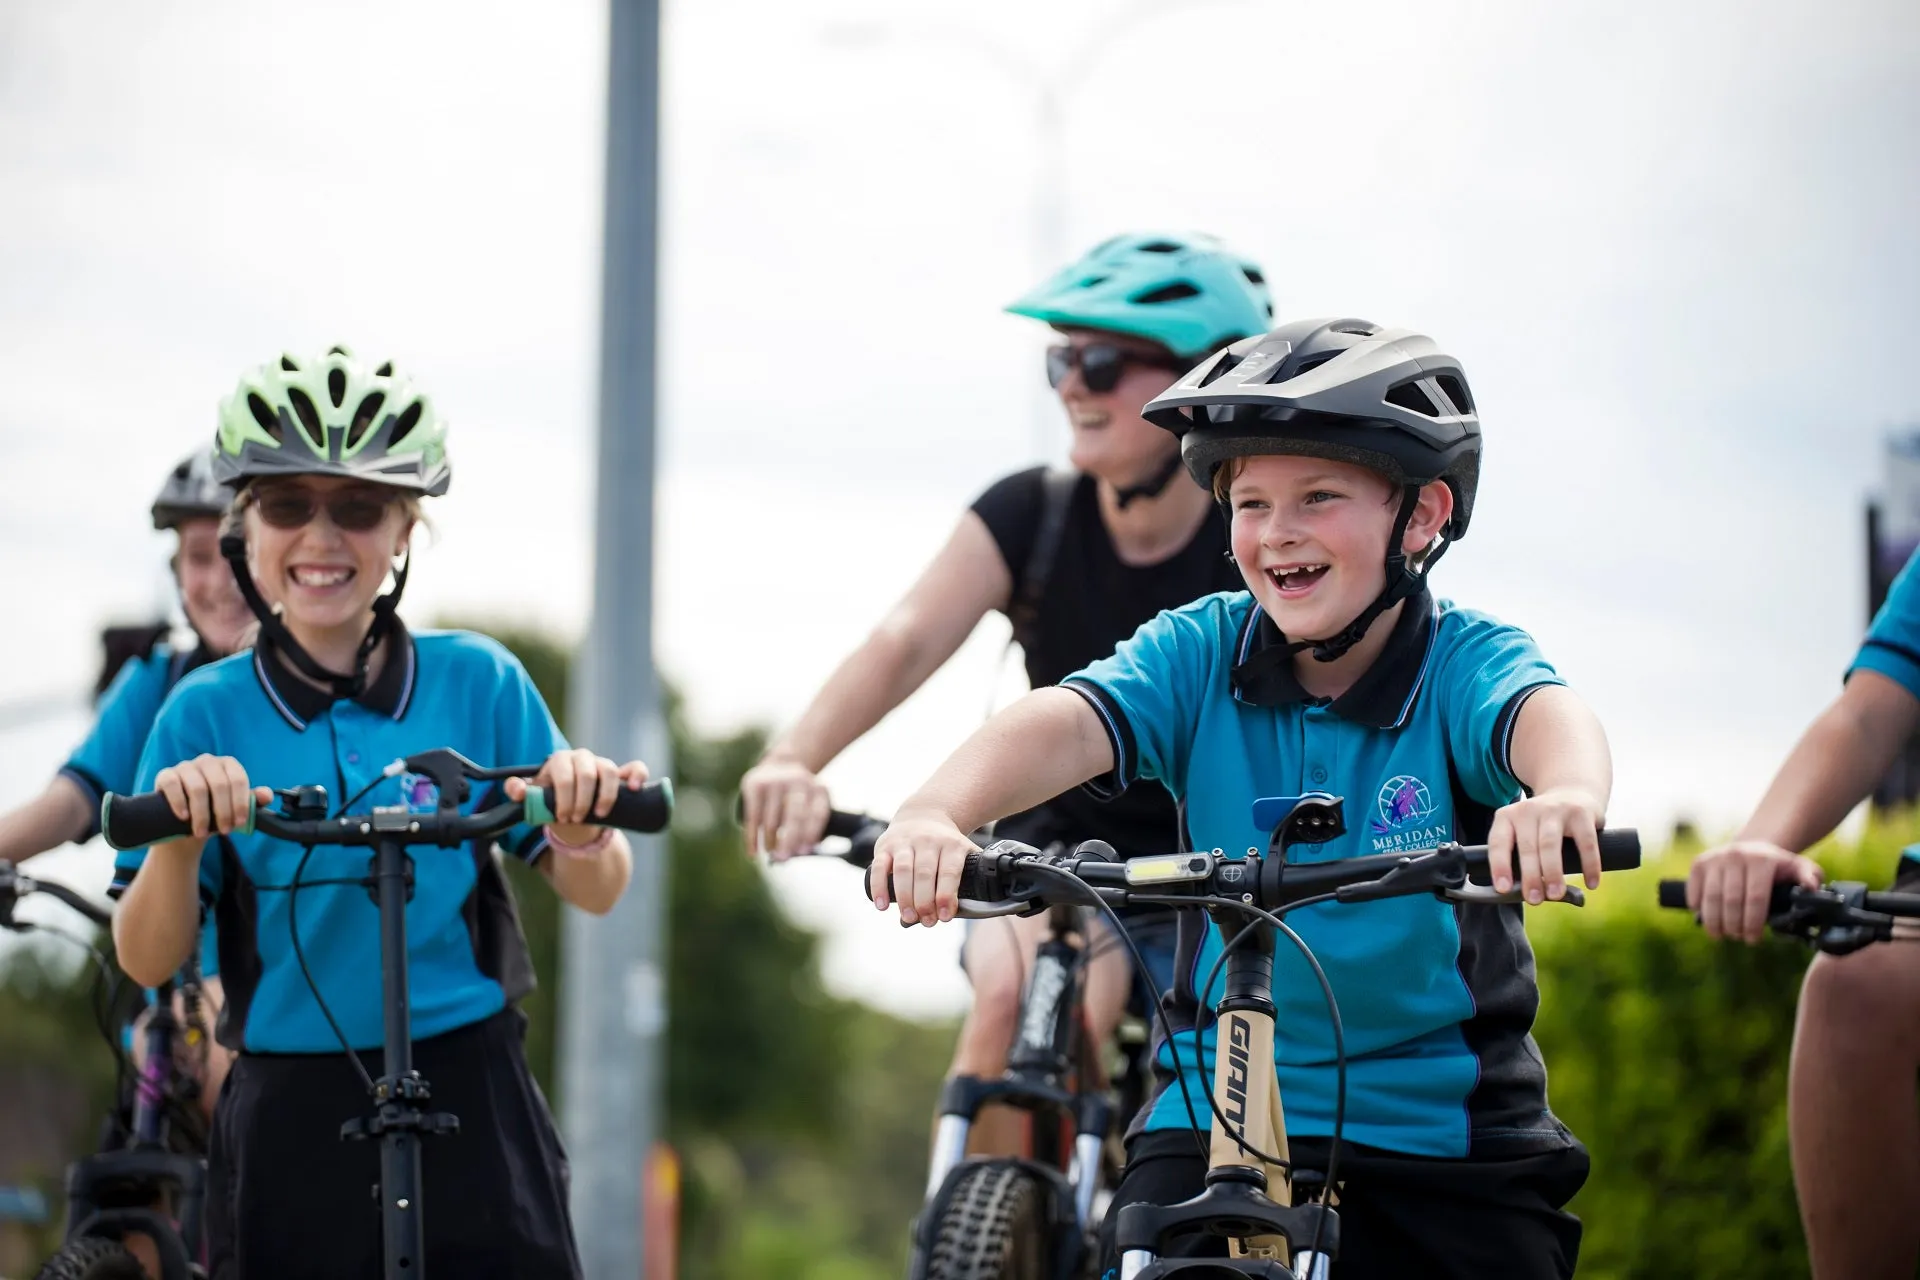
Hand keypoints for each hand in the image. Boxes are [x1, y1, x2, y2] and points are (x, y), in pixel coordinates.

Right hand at [155, 756, 271, 839]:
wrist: (184, 823)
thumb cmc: (214, 812)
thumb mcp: (235, 808)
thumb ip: (252, 801)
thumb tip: (266, 795)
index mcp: (228, 765)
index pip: (239, 780)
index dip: (241, 803)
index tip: (239, 823)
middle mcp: (207, 761)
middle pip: (220, 784)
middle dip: (223, 812)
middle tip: (224, 831)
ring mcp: (185, 766)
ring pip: (197, 788)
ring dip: (202, 814)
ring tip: (202, 832)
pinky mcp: (166, 775)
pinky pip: (173, 784)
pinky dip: (179, 802)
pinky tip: (184, 817)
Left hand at [505, 750, 647, 849]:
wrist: (573, 813)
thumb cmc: (552, 802)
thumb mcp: (534, 800)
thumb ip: (521, 794)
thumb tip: (516, 790)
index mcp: (560, 760)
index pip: (563, 775)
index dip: (563, 798)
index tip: (562, 817)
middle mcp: (582, 758)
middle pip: (586, 774)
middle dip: (581, 801)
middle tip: (576, 819)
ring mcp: (603, 764)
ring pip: (609, 771)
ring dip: (605, 796)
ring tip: (600, 815)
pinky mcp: (622, 773)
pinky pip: (635, 767)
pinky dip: (637, 775)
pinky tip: (634, 788)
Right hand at [739, 754, 829, 861]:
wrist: (780, 766)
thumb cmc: (798, 797)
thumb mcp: (811, 804)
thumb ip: (809, 827)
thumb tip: (802, 854)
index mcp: (818, 789)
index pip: (818, 813)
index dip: (812, 832)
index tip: (805, 852)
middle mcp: (799, 781)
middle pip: (795, 815)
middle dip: (789, 839)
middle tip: (783, 858)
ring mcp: (776, 780)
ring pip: (772, 819)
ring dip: (770, 841)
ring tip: (771, 854)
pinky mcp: (756, 784)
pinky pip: (753, 816)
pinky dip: (752, 837)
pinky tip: (752, 851)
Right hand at [870, 811, 977, 925]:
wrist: (924, 814)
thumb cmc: (946, 845)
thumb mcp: (964, 851)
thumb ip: (972, 876)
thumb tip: (975, 908)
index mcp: (951, 845)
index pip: (949, 871)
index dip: (946, 895)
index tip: (945, 917)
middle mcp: (928, 841)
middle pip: (925, 873)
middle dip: (925, 901)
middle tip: (927, 921)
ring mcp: (905, 842)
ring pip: (903, 870)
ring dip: (905, 897)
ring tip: (909, 918)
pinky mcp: (885, 846)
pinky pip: (878, 866)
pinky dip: (878, 887)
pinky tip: (881, 905)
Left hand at [1488, 787, 1604, 903]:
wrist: (1572, 790)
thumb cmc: (1543, 824)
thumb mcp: (1525, 831)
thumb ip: (1522, 857)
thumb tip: (1527, 893)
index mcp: (1508, 817)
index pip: (1499, 842)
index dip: (1499, 866)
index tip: (1503, 888)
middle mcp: (1528, 810)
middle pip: (1527, 847)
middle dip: (1530, 876)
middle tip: (1534, 899)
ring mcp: (1555, 809)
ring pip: (1550, 844)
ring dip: (1552, 872)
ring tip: (1555, 894)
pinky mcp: (1581, 813)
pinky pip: (1585, 843)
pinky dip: (1589, 865)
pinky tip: (1591, 884)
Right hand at [1686, 840, 1821, 942]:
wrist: (1752, 848)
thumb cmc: (1777, 867)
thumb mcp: (1799, 869)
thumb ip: (1810, 878)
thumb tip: (1810, 888)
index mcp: (1762, 859)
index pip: (1756, 898)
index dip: (1753, 923)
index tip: (1754, 939)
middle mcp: (1736, 855)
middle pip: (1732, 901)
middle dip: (1734, 925)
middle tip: (1738, 938)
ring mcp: (1715, 858)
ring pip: (1711, 898)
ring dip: (1714, 922)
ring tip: (1720, 935)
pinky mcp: (1699, 863)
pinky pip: (1694, 890)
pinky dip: (1698, 908)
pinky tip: (1707, 919)